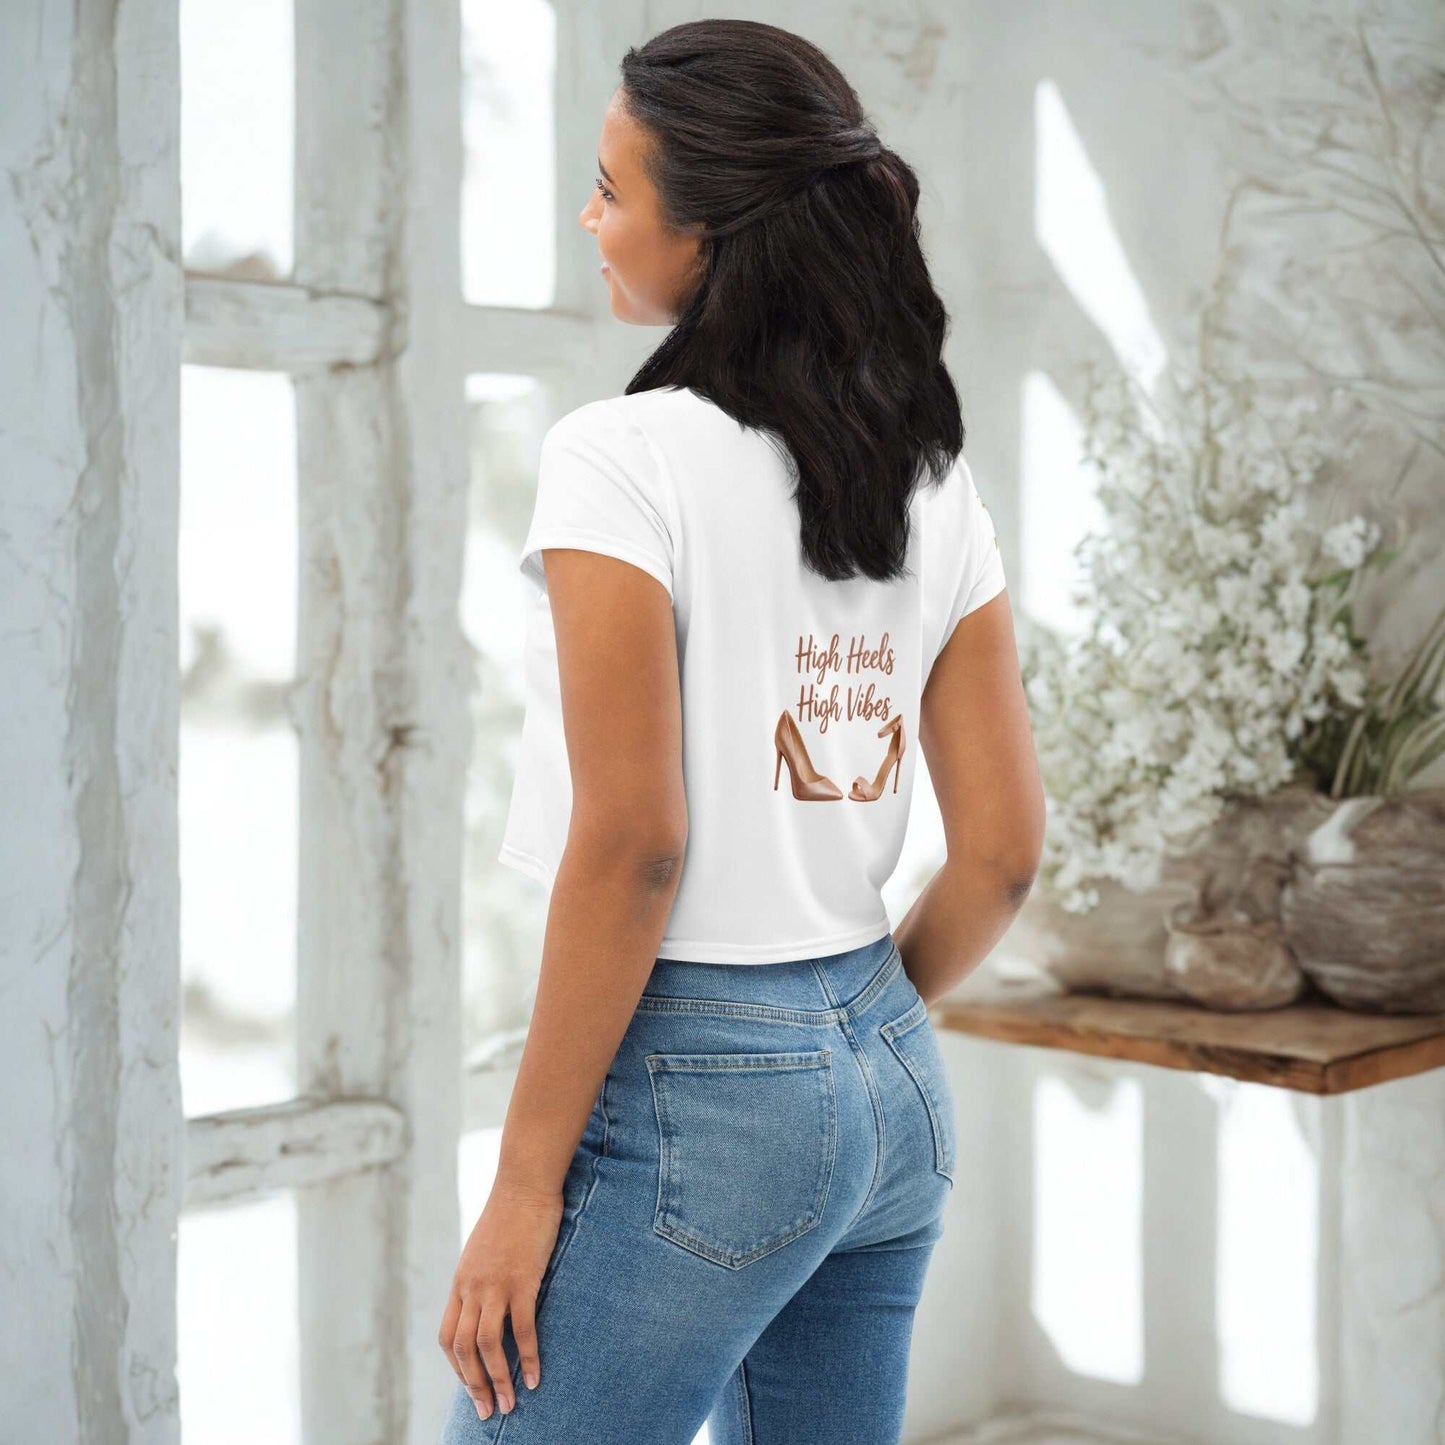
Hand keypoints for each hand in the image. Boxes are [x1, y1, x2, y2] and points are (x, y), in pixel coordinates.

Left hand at [438, 1177, 564, 1420]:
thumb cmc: (510, 1212)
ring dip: (497, 1380)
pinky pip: (522, 1329)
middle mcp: (472, 1287)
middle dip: (474, 1385)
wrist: (524, 1183)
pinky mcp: (523, 1279)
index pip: (448, 1337)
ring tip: (509, 1404)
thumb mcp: (484, 1248)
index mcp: (461, 1281)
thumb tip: (488, 1298)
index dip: (457, 1367)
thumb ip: (481, 1275)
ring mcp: (496, 1284)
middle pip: (463, 1348)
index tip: (472, 1386)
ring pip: (488, 1345)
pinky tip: (535, 1376)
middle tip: (487, 1411)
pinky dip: (527, 1357)